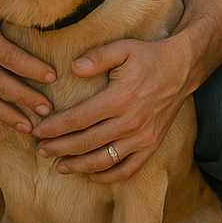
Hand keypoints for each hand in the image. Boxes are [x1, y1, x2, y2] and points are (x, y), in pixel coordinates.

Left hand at [32, 37, 190, 182]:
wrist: (183, 68)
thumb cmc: (149, 56)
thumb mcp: (123, 47)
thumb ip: (97, 57)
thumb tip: (73, 68)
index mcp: (119, 98)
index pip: (78, 119)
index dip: (55, 127)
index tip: (37, 131)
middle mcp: (130, 122)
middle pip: (86, 142)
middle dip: (59, 148)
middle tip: (41, 150)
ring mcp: (142, 137)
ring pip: (103, 160)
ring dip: (79, 166)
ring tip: (60, 166)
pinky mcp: (152, 145)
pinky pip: (127, 168)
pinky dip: (108, 175)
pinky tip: (91, 174)